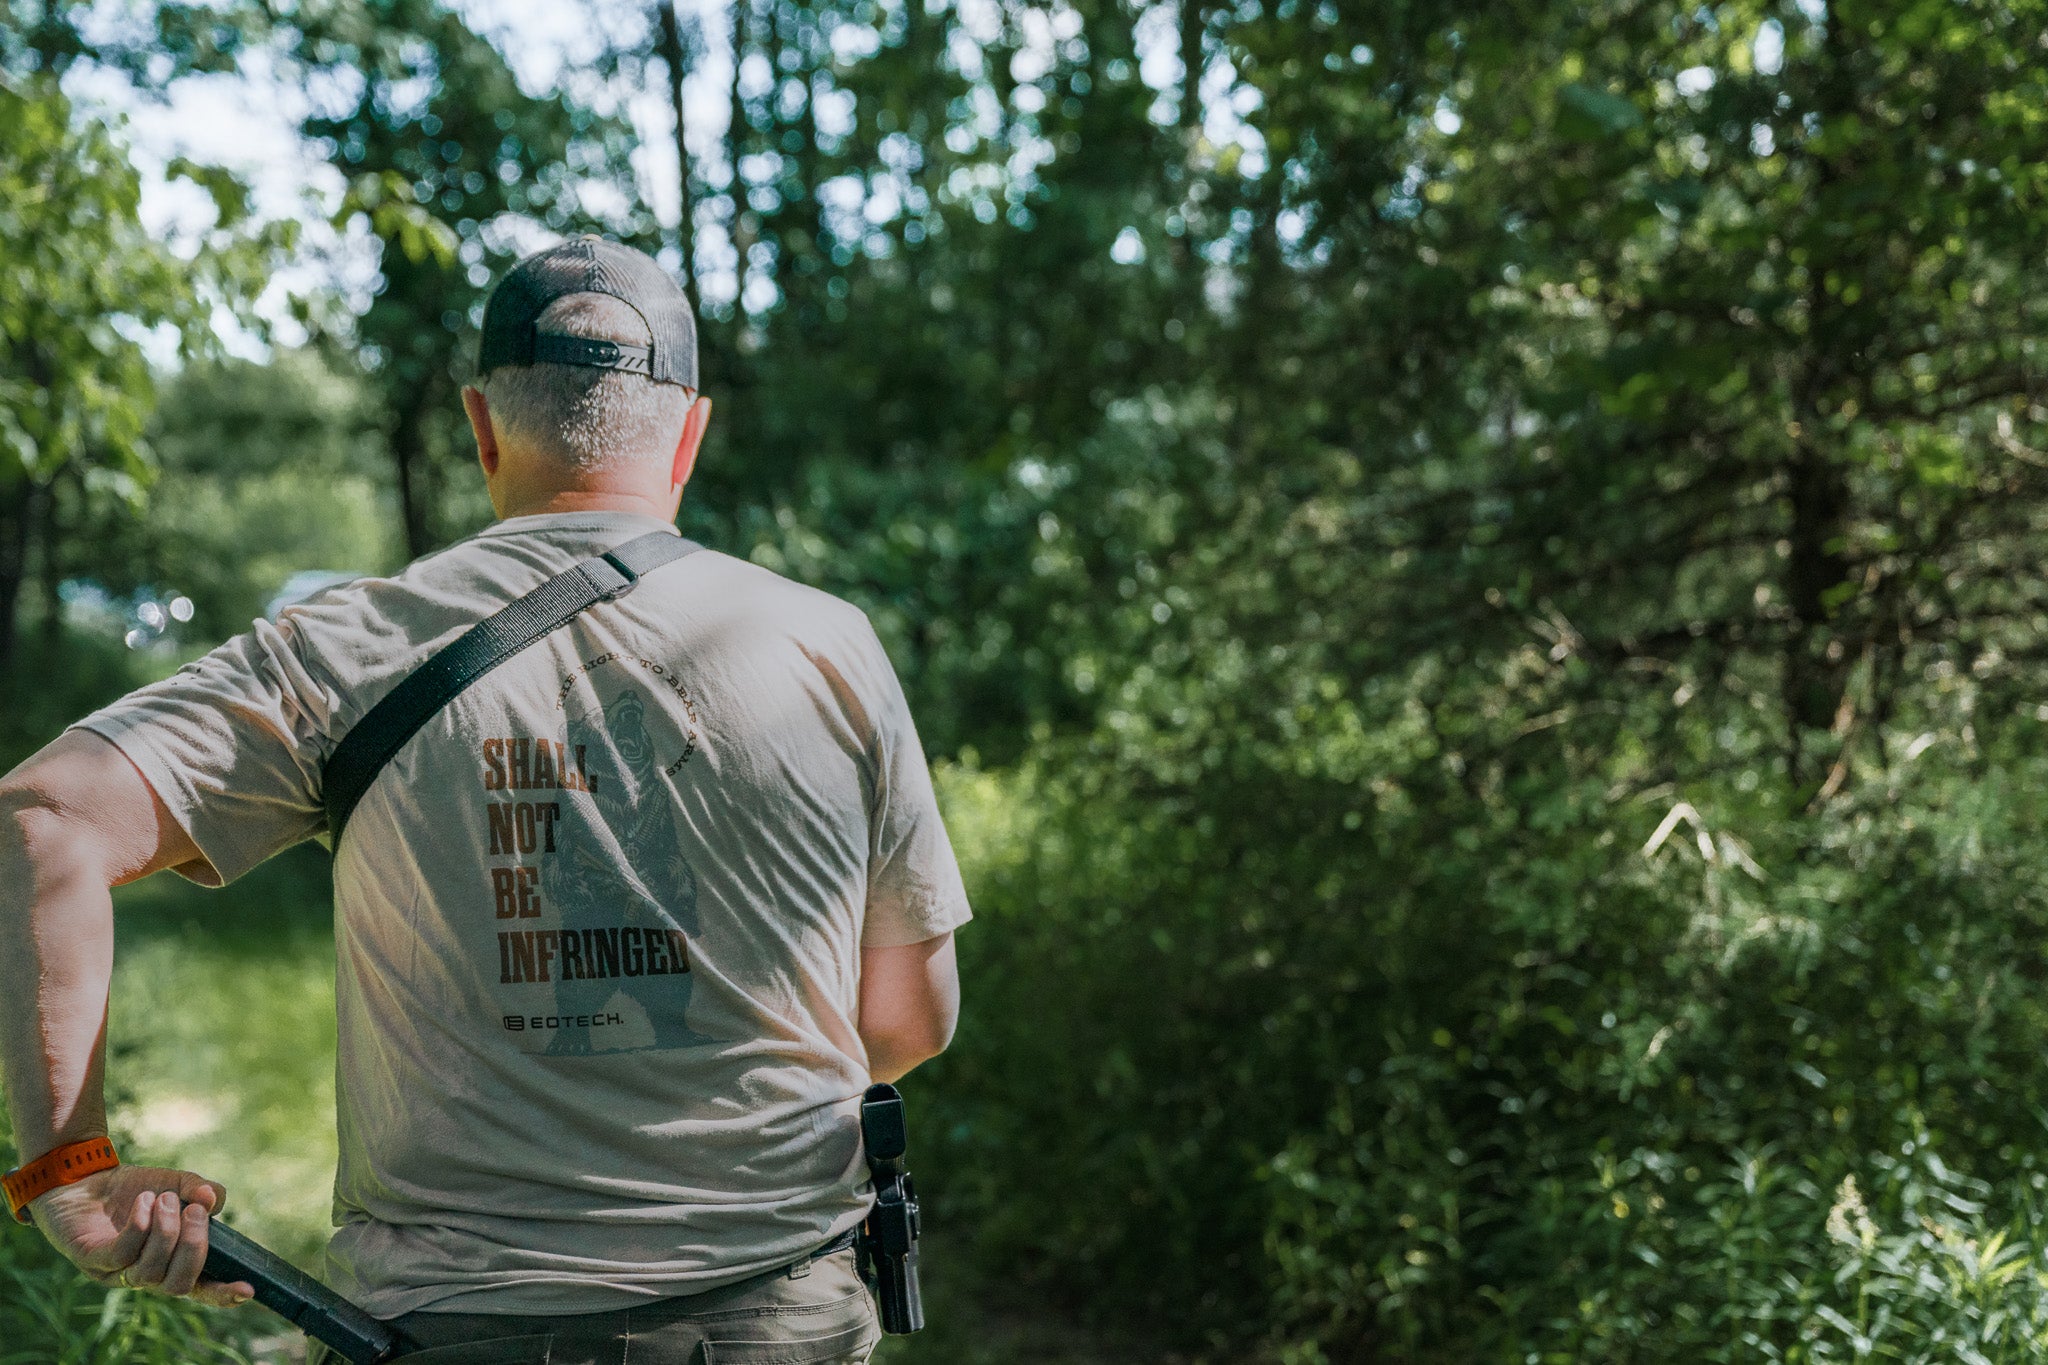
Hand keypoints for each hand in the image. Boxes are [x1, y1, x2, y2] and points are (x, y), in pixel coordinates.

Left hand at [29, 1163, 254, 1307]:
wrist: (83, 1178)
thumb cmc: (132, 1188)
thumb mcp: (175, 1182)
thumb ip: (200, 1190)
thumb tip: (213, 1200)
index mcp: (171, 1262)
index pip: (200, 1289)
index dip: (223, 1294)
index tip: (248, 1289)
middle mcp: (146, 1275)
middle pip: (178, 1286)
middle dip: (193, 1248)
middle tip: (194, 1211)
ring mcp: (117, 1272)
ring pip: (151, 1271)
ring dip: (166, 1232)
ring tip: (166, 1199)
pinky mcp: (92, 1261)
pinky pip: (123, 1254)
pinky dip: (140, 1225)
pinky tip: (143, 1202)